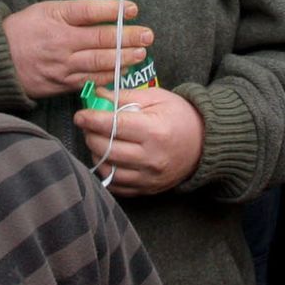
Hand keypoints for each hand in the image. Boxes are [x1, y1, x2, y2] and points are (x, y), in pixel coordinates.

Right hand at [2, 0, 153, 99]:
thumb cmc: (23, 30)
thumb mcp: (45, 10)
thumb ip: (73, 11)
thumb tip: (105, 11)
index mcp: (56, 17)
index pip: (88, 11)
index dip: (113, 9)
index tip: (133, 9)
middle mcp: (61, 42)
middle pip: (100, 39)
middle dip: (127, 37)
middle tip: (148, 35)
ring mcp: (62, 65)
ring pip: (98, 63)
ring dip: (123, 58)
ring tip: (141, 54)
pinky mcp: (61, 84)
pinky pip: (88, 81)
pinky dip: (107, 77)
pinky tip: (122, 72)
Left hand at [73, 86, 204, 195]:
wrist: (204, 144)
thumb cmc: (180, 115)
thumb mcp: (156, 97)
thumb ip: (125, 96)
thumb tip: (97, 95)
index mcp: (155, 131)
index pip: (115, 126)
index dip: (92, 119)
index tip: (80, 115)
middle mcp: (151, 157)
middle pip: (107, 149)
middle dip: (90, 135)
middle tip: (88, 126)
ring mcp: (149, 177)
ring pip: (108, 170)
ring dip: (95, 154)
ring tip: (97, 140)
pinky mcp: (147, 189)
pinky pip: (116, 186)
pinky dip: (105, 172)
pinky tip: (106, 158)